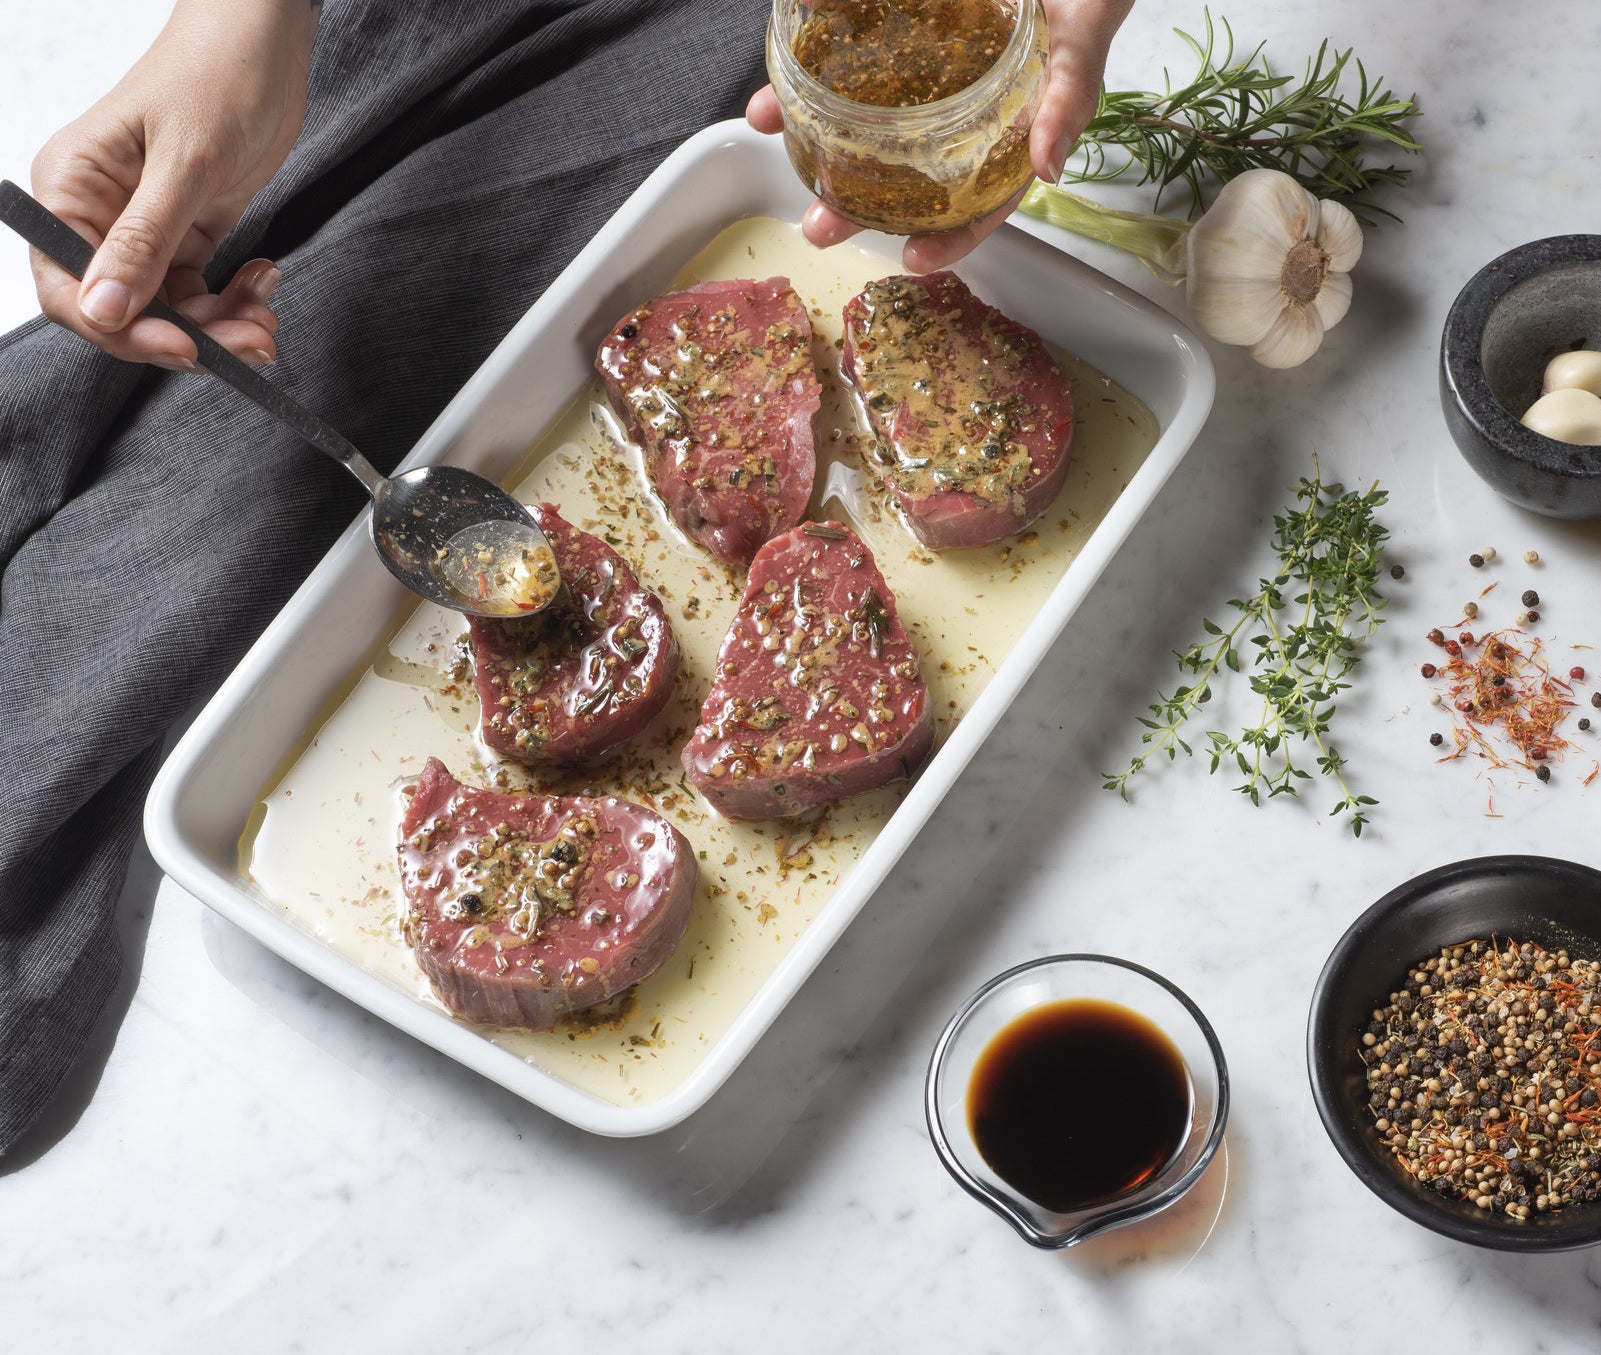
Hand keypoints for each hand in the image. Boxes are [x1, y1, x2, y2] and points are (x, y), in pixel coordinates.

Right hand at [28, 0, 317, 367]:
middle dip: (187, 336)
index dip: (121, 330)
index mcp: (71, 188)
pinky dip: (234, 300)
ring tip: (266, 319)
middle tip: (248, 344)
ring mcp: (145, 227)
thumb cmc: (216, 76)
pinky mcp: (188, 231)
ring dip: (221, 326)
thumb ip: (144, 242)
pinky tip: (264, 279)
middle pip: (124, 310)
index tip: (181, 347)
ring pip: (170, 309)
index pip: (70, 289)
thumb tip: (103, 308)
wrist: (265, 43)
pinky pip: (200, 291)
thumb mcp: (185, 164)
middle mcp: (99, 214)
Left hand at [747, 0, 1134, 271]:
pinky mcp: (893, 34)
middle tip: (821, 227)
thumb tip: (1047, 167)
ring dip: (815, 142)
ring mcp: (920, 76)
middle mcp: (956, 115)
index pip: (978, 203)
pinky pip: (845, 63)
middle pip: (905, 177)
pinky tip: (772, 97)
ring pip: (864, 125)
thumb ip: (1069, 94)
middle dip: (857, 205)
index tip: (913, 260)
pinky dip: (803, 81)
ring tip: (776, 145)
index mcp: (1005, 132)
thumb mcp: (1083, 33)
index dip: (949, 239)